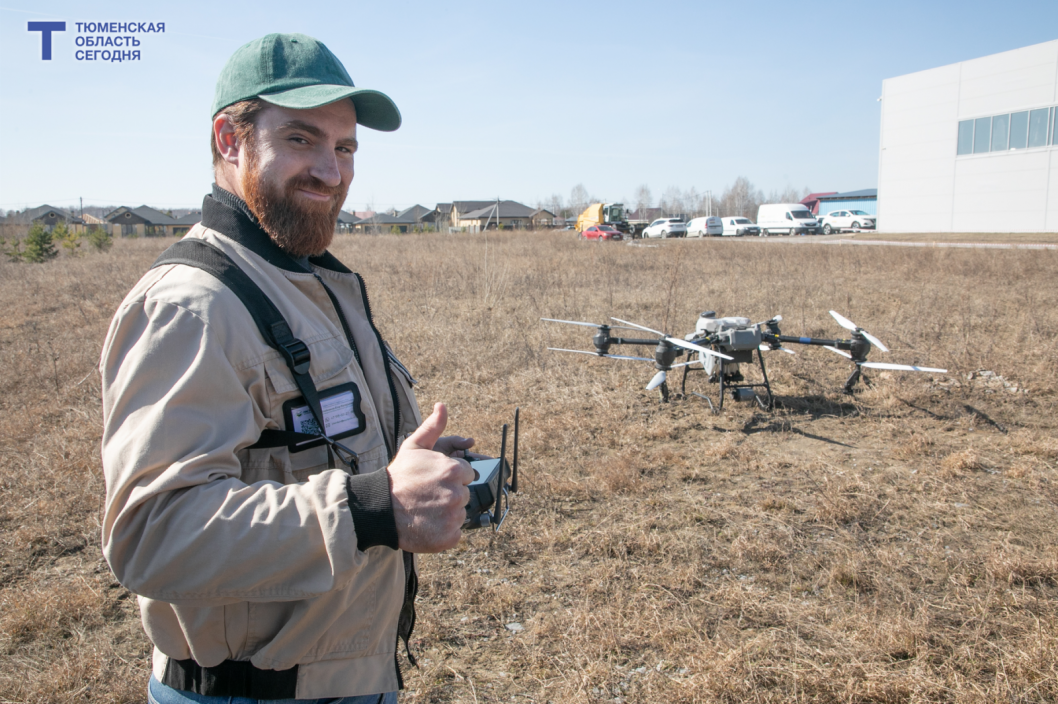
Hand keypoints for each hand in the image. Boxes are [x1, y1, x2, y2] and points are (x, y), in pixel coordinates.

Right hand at [387, 403, 474, 552]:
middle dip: (449, 494)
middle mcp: (456, 493)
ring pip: (460, 513)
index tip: (434, 481)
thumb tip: (442, 406)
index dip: (451, 477)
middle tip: (428, 495)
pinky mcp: (449, 536)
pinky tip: (428, 523)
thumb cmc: (398, 477)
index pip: (467, 474)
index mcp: (454, 470)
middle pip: (464, 494)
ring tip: (426, 509)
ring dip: (447, 513)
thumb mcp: (414, 446)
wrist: (379, 508)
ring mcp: (453, 516)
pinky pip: (455, 532)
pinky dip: (444, 531)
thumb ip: (433, 427)